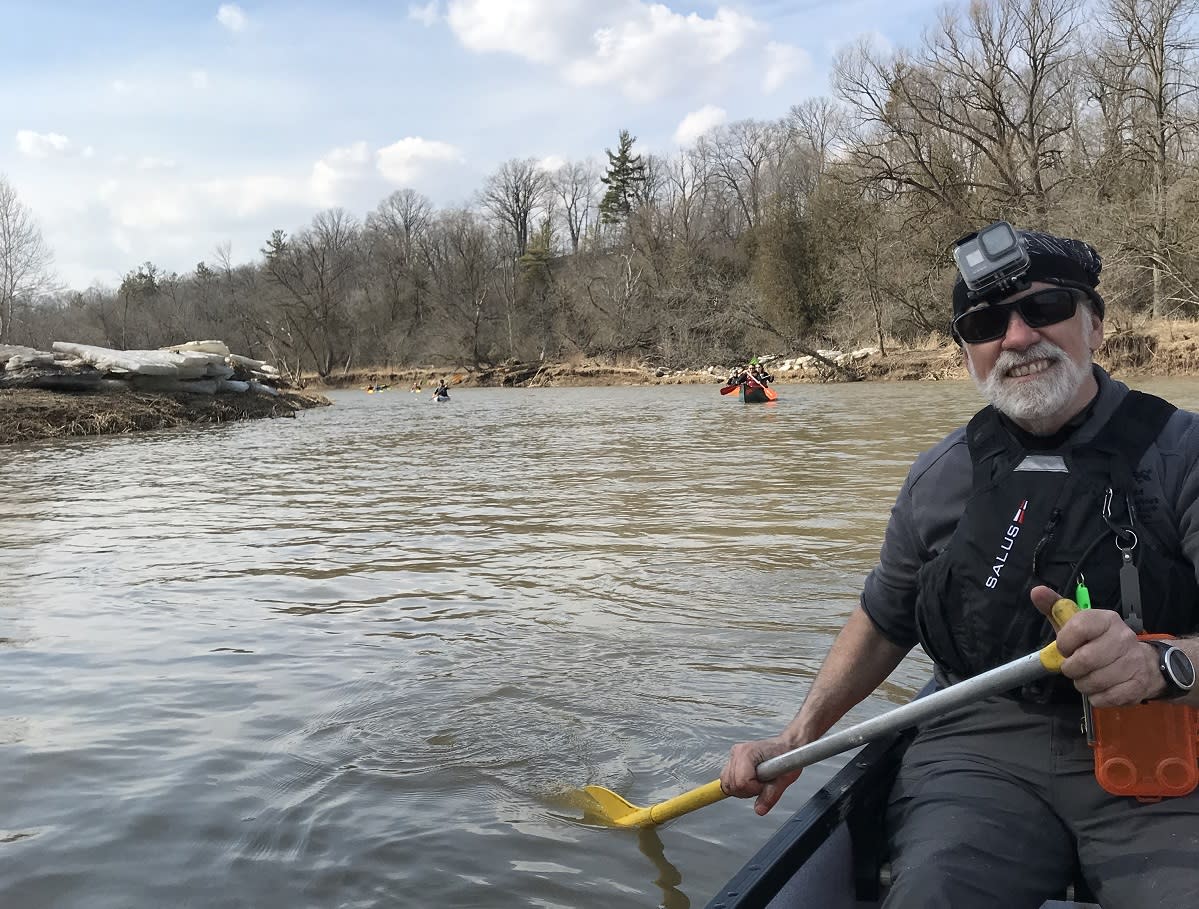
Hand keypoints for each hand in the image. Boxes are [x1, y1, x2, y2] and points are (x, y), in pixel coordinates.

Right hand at [719, 736, 802, 815]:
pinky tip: (750, 781)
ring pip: (726, 783)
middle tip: (762, 785)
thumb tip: (759, 810)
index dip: (754, 789)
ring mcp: (734, 755)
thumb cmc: (788, 755)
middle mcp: (737, 752)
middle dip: (747, 790)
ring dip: (741, 789)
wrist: (787, 746)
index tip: (765, 785)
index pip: (741, 782)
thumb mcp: (784, 779)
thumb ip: (771, 796)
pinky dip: (737, 786)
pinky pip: (727, 780)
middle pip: (731, 784)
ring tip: (757, 783)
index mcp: (748, 753)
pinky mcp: (733, 760)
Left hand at [1031, 585, 1163, 705]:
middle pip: (1084, 660)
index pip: (1078, 628)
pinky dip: (1097, 697)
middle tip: (1074, 667)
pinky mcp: (1138, 685)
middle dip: (1072, 668)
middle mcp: (1123, 638)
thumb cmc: (1100, 641)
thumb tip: (1037, 592)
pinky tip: (1101, 688)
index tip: (1065, 648)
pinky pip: (1106, 697)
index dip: (1064, 643)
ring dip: (1083, 684)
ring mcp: (1133, 662)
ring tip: (1088, 677)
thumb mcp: (1077, 622)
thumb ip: (1056, 607)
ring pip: (1094, 681)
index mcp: (1106, 619)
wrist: (1140, 662)